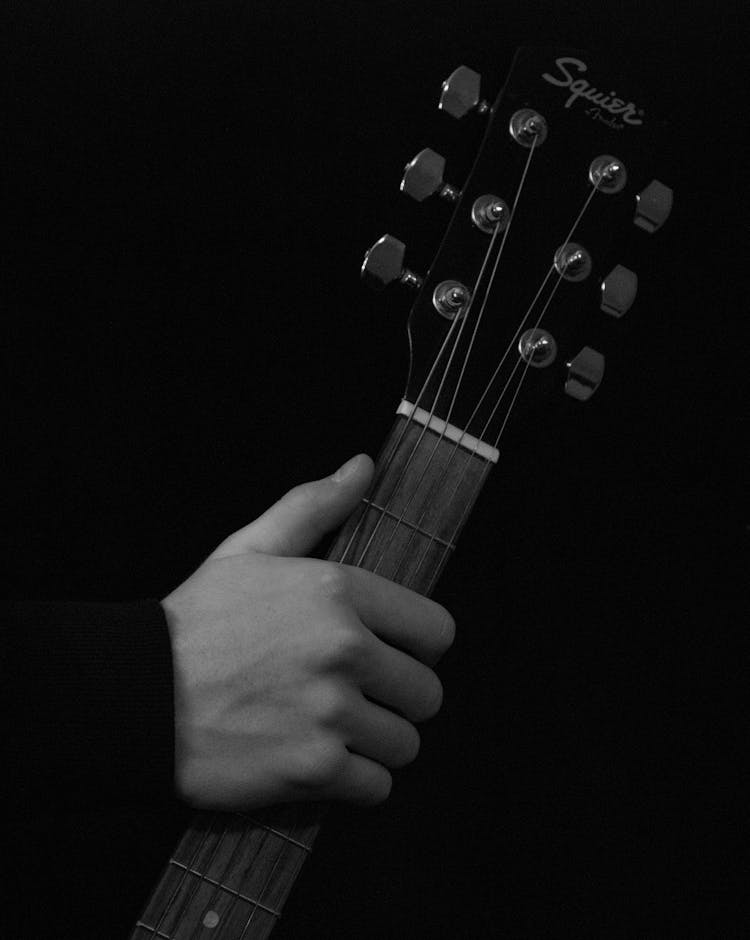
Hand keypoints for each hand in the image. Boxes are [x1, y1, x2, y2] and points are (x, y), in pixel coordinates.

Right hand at [161, 454, 454, 810]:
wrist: (136, 696)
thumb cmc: (197, 621)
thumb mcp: (250, 549)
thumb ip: (313, 507)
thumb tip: (363, 466)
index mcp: (338, 591)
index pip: (437, 631)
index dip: (418, 647)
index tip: (391, 654)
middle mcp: (345, 650)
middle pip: (427, 693)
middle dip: (401, 699)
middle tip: (361, 698)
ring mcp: (331, 713)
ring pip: (406, 744)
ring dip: (380, 743)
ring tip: (340, 730)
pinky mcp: (314, 770)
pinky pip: (378, 788)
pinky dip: (357, 782)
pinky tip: (323, 761)